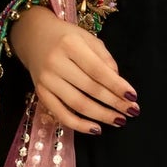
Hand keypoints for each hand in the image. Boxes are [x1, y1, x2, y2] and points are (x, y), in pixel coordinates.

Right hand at [9, 5, 137, 134]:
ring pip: (77, 104)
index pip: (98, 70)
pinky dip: (79, 125)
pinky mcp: (40, 93)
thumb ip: (105, 59)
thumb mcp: (88, 39)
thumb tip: (118, 84)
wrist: (33, 37)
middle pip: (90, 88)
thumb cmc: (66, 37)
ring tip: (118, 120)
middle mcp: (56, 62)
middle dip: (114, 103)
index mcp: (70, 45)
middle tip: (131, 111)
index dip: (117, 86)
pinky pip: (61, 114)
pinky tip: (96, 129)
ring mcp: (46, 80)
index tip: (133, 97)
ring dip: (101, 115)